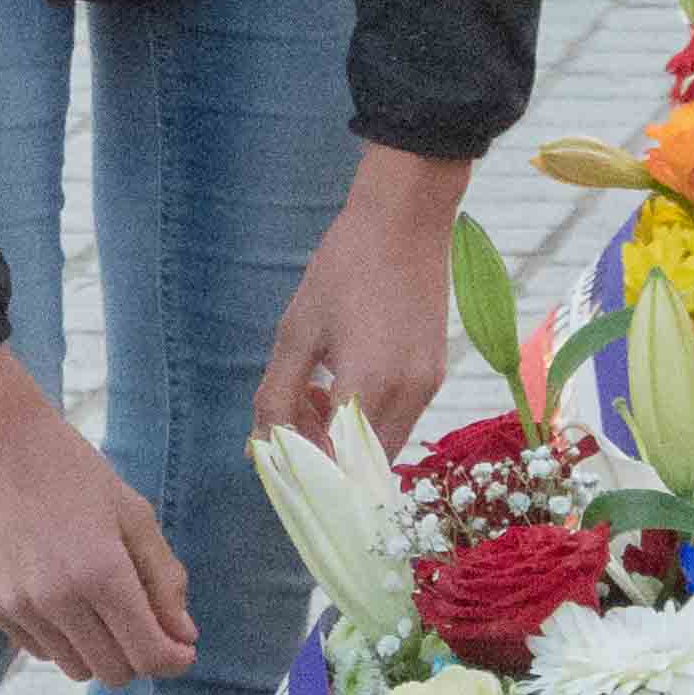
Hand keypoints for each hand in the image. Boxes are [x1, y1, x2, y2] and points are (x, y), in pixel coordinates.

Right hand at [0, 344, 196, 688]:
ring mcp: (20, 606)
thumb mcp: (132, 513)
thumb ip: (164, 578)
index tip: (182, 648)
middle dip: (138, 657)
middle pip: (114, 673)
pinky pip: (40, 650)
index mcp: (103, 572)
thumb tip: (184, 636)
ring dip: (98, 650)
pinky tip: (63, 596)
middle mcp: (59, 598)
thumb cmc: (70, 470)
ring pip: (76, 668)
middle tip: (143, 622)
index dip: (174, 660)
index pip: (149, 655)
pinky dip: (62, 638)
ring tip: (100, 606)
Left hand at [254, 147, 474, 459]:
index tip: (275, 458)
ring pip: (381, 448)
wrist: (405, 220)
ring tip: (312, 392)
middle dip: (321, 458)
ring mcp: (427, 388)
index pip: (335, 467)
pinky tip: (340, 379)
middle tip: (289, 418)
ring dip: (342, 439)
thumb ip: (276, 397)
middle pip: (361, 469)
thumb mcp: (296, 333)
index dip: (303, 473)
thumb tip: (258, 449)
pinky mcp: (435, 375)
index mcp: (368, 386)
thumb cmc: (343, 270)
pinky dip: (365, 418)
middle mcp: (407, 397)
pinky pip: (397, 420)